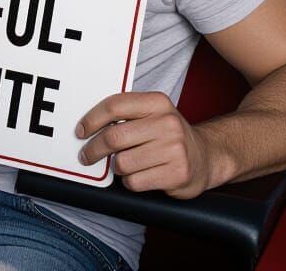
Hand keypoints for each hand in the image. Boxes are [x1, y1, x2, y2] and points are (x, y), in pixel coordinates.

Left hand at [76, 92, 216, 198]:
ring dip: (117, 168)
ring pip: (122, 163)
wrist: (205, 158)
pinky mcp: (176, 173)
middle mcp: (168, 123)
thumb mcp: (153, 115)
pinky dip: (130, 182)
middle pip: (113, 137)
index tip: (81, 131)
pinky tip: (141, 176)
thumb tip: (87, 125)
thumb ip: (126, 114)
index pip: (114, 106)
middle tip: (86, 156)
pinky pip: (134, 182)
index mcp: (158, 103)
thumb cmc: (169, 137)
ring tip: (127, 165)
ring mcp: (174, 149)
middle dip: (93, 150)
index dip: (91, 119)